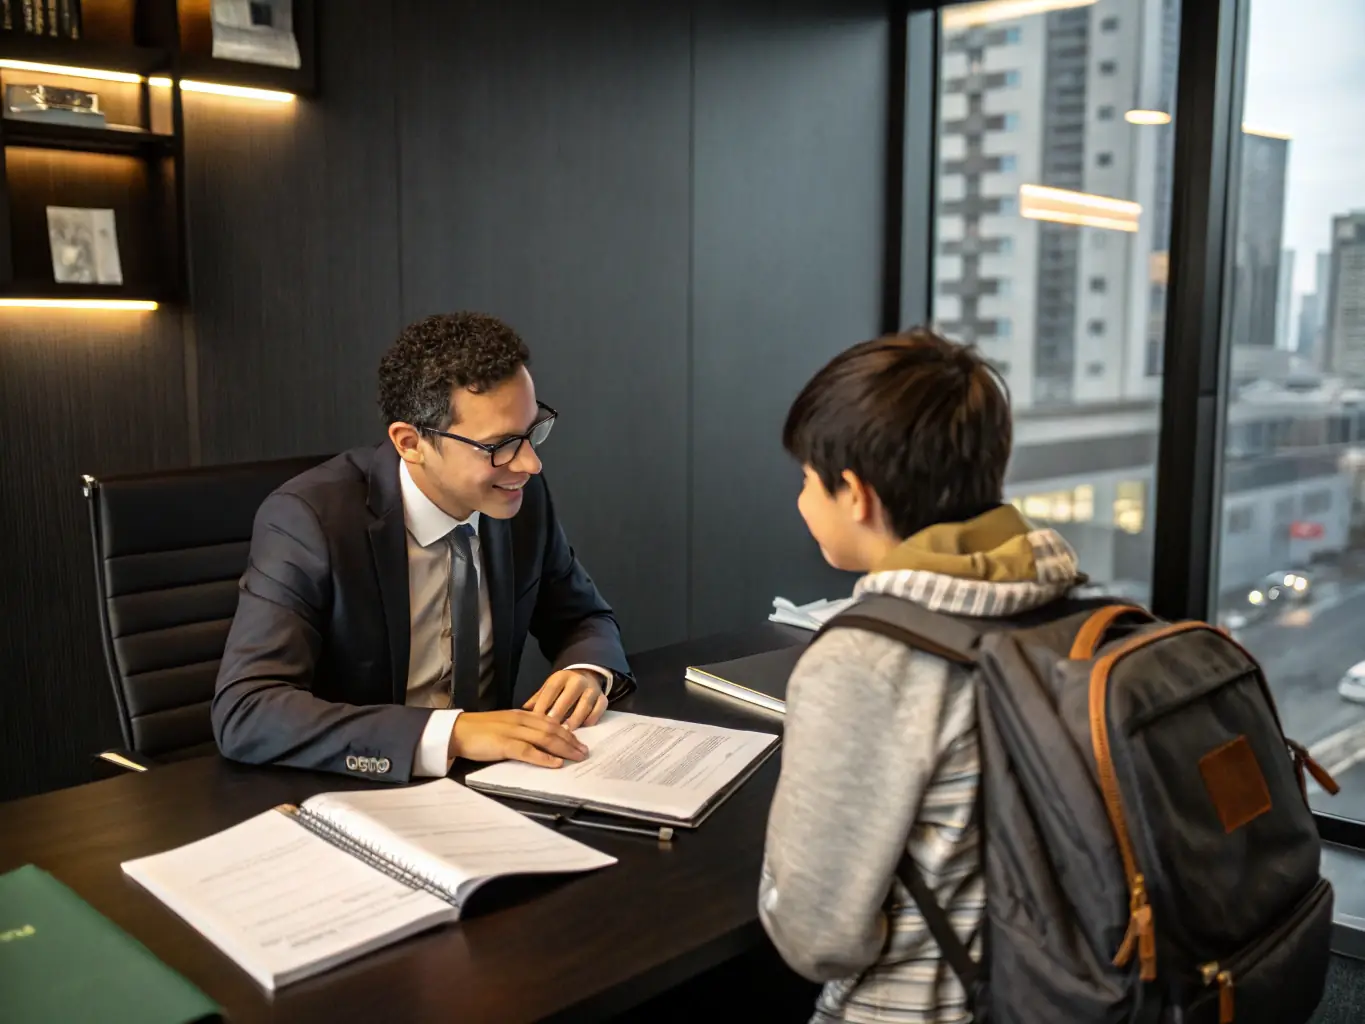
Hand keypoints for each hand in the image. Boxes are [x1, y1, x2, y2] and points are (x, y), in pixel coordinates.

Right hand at [448, 710, 587, 767]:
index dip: (567, 732)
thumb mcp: (504, 725)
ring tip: (577, 757)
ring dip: (564, 749)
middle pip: (552, 730)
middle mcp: (520, 720)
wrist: (457, 731)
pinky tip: (555, 763)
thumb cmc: (479, 731)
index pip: (550, 722)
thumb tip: (539, 739)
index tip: (579, 741)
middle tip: (584, 752)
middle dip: (571, 741)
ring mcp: (513, 731)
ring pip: (545, 738)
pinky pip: (528, 751)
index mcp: (521, 715)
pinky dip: (543, 758)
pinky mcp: (504, 744)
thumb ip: (521, 729)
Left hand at [523, 669, 607, 729]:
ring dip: (575, 718)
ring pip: (584, 704)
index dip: (543, 704)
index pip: (551, 690)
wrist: (586, 677)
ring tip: (566, 731)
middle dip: (559, 713)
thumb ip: (538, 699)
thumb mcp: (549, 688)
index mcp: (561, 677)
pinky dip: (591, 718)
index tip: (535, 719)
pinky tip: (584, 728)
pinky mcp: (603, 698)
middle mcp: (578, 681)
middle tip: (550, 729)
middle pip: (568, 697)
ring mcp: (592, 689)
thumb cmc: (562, 688)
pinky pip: (599, 709)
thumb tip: (524, 710)